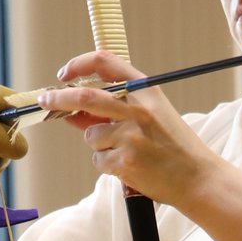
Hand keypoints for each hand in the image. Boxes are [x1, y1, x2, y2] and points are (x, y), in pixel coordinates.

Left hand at [38, 51, 215, 207]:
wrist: (197, 178)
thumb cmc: (174, 147)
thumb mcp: (152, 117)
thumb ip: (115, 110)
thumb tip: (75, 110)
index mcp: (146, 90)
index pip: (106, 62)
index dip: (79, 64)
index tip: (64, 73)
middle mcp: (138, 108)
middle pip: (84, 96)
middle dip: (58, 98)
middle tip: (45, 100)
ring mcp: (131, 135)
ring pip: (91, 135)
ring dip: (98, 145)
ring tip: (126, 153)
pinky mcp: (125, 161)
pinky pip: (98, 160)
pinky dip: (107, 164)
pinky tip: (129, 167)